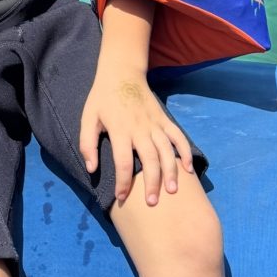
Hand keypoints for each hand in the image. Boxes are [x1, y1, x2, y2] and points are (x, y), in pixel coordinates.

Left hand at [79, 63, 192, 205]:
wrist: (121, 73)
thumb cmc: (102, 98)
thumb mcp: (88, 118)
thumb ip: (87, 143)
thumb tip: (91, 169)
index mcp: (120, 129)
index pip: (122, 162)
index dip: (122, 182)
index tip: (121, 198)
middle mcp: (140, 128)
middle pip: (149, 160)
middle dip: (152, 183)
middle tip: (152, 204)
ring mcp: (154, 124)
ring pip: (166, 151)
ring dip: (171, 172)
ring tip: (172, 191)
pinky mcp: (164, 119)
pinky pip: (178, 137)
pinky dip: (185, 152)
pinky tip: (189, 169)